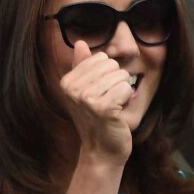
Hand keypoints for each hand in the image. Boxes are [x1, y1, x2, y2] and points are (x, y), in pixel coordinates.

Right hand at [60, 41, 133, 164]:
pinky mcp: (102, 108)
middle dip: (117, 82)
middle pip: (111, 64)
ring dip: (122, 92)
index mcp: (67, 81)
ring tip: (112, 108)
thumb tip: (80, 43)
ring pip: (121, 75)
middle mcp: (73, 89)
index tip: (100, 93)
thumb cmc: (97, 119)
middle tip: (108, 102)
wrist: (102, 150)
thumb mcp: (87, 91)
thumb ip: (83, 66)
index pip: (101, 57)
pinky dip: (126, 100)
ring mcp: (86, 99)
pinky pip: (125, 88)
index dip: (108, 74)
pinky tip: (117, 113)